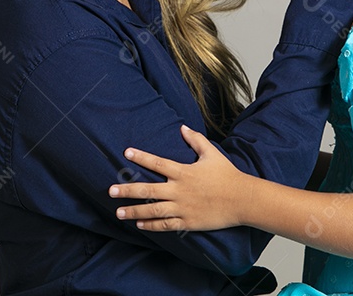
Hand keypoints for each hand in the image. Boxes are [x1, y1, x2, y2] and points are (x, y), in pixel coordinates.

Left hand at [109, 124, 249, 231]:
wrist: (242, 199)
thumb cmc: (227, 175)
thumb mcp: (211, 154)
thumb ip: (195, 140)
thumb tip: (183, 128)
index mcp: (184, 172)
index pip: (157, 162)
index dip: (141, 157)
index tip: (126, 153)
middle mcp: (180, 190)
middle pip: (148, 189)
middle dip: (128, 190)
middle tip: (111, 191)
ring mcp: (183, 208)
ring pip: (153, 210)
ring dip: (134, 211)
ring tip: (119, 212)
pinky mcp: (188, 222)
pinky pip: (166, 225)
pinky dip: (151, 225)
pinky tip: (140, 224)